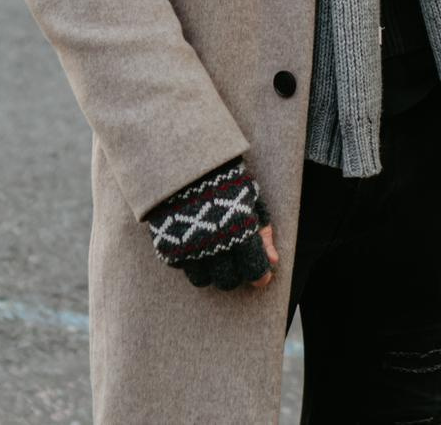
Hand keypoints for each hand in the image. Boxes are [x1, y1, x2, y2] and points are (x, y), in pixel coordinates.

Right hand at [148, 160, 276, 290]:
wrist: (182, 158)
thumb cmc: (224, 178)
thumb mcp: (251, 199)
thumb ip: (264, 232)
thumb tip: (273, 262)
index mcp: (240, 232)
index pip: (254, 272)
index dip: (260, 276)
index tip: (260, 275)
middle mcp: (214, 244)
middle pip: (227, 281)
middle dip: (234, 272)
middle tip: (234, 257)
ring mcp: (188, 247)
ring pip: (202, 280)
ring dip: (209, 270)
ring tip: (212, 250)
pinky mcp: (166, 246)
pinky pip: (181, 267)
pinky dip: (188, 258)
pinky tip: (193, 240)